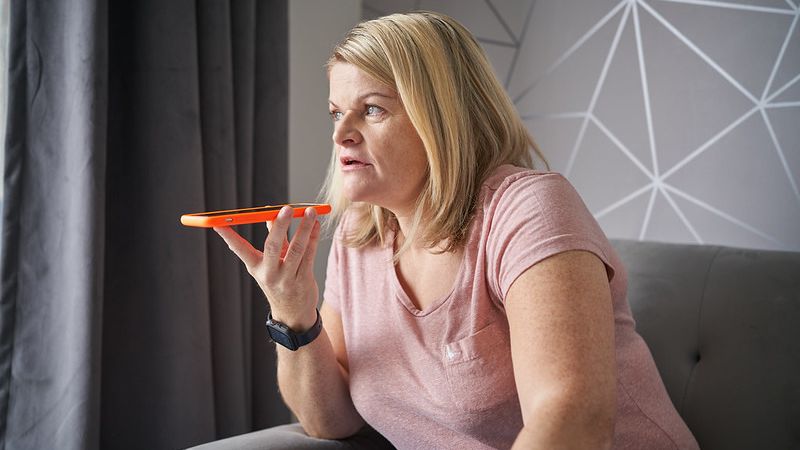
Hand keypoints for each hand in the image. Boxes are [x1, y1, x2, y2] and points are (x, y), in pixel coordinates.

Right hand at [214, 206, 321, 330]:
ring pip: (297, 249)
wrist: (293, 314)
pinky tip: (317, 225)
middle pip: (272, 246)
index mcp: (256, 267)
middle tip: (286, 208)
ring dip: (305, 228)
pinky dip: (314, 238)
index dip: (228, 236)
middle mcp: (269, 273)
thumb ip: (274, 239)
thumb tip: (269, 215)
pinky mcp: (304, 280)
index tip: (217, 222)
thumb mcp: (271, 263)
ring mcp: (287, 278)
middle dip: (280, 226)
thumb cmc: (281, 283)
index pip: (239, 249)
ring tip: (311, 211)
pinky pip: (309, 255)